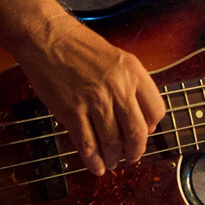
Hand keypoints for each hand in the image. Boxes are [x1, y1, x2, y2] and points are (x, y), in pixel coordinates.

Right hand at [18, 19, 164, 176]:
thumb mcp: (118, 59)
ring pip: (112, 142)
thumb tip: (142, 118)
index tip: (145, 133)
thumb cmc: (81, 46)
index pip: (156, 110)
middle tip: (131, 157)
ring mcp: (95, 101)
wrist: (49, 38)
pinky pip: (87, 143)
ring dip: (114, 157)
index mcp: (134, 73)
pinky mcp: (71, 111)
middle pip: (137, 132)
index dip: (152, 127)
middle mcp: (118, 88)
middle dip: (136, 150)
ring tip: (112, 162)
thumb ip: (132, 85)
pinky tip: (96, 167)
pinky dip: (93, 160)